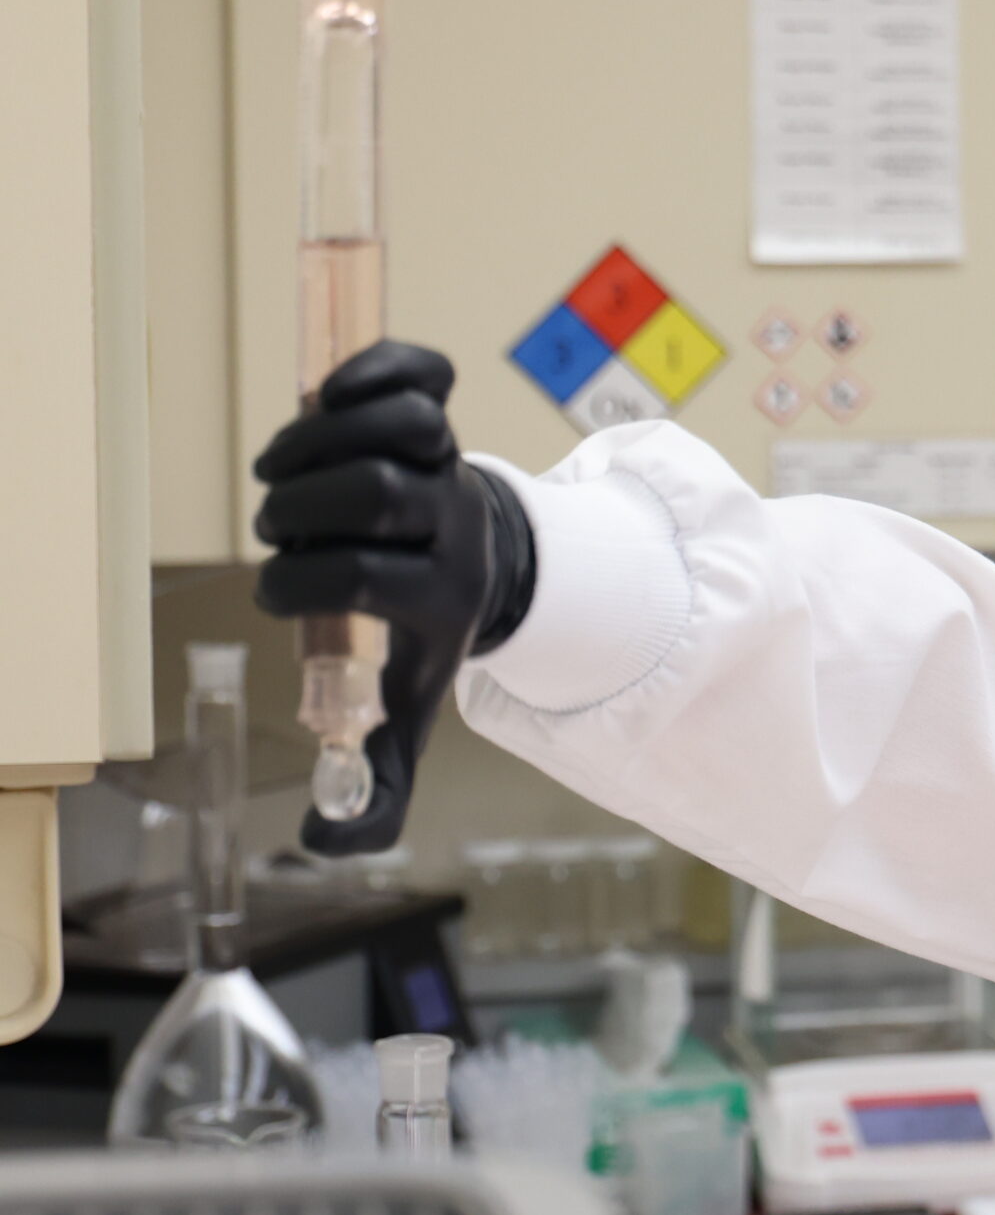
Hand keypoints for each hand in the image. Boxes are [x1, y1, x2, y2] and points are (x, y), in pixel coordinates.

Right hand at [252, 342, 534, 854]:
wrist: (498, 560)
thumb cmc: (430, 628)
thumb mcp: (412, 705)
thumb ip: (381, 776)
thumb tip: (333, 845)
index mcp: (442, 595)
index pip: (369, 579)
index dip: (303, 584)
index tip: (276, 594)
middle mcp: (453, 524)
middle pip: (380, 495)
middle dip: (306, 508)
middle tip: (277, 526)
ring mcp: (451, 464)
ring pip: (400, 429)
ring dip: (318, 441)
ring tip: (280, 468)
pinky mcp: (443, 413)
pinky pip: (422, 373)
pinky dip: (375, 370)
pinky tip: (331, 393)